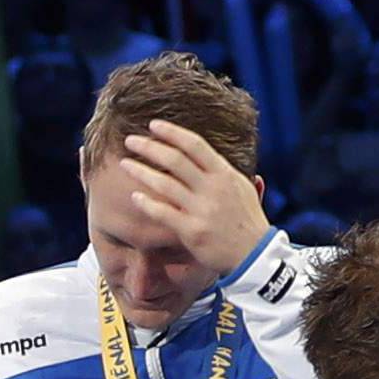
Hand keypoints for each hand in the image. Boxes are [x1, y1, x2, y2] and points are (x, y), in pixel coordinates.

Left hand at [118, 123, 269, 280]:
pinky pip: (164, 213)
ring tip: (124, 164)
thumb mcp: (241, 187)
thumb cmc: (246, 220)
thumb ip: (221, 171)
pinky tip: (135, 197)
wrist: (254, 253)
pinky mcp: (192, 231)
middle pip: (175, 159)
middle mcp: (212, 187)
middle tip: (131, 140)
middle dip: (149, 147)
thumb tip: (206, 155)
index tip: (153, 125)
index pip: (194, 144)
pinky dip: (147, 204)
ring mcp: (201, 209)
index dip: (171, 132)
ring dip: (141, 172)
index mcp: (223, 173)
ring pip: (165, 184)